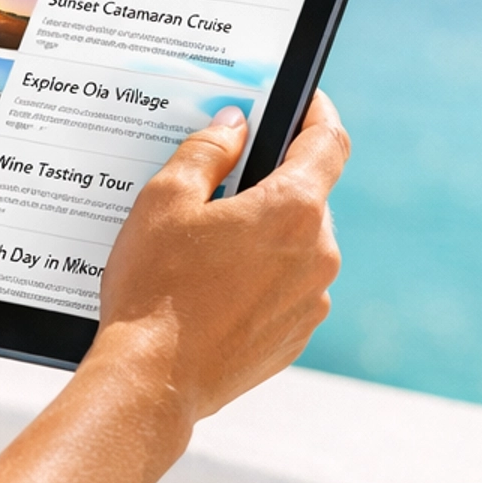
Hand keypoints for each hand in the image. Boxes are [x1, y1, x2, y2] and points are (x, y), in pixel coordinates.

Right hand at [0, 91, 348, 482]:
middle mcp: (318, 253)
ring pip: (297, 245)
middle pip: (308, 196)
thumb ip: (207, 150)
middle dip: (270, 183)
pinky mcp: (297, 335)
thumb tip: (235, 124)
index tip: (303, 100)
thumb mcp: (164, 200)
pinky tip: (211, 288)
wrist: (152, 383)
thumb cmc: (154, 288)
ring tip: (204, 247)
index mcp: (293, 209)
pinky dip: (260, 277)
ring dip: (264, 235)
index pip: (329, 141)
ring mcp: (313, 300)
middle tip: (219, 184)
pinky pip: (288, 288)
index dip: (317, 112)